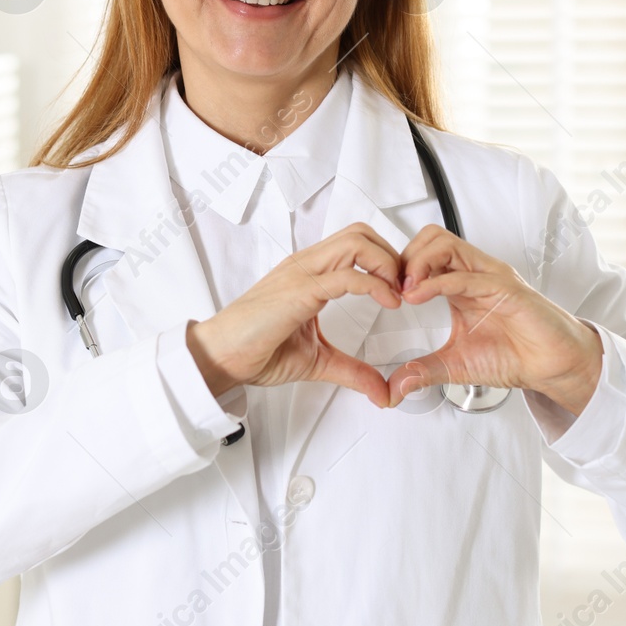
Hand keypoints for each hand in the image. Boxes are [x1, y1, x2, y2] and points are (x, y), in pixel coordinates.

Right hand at [186, 223, 402, 407]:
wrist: (219, 357)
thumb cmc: (255, 351)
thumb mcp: (318, 361)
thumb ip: (352, 371)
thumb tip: (383, 393)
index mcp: (310, 273)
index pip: (356, 244)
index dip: (386, 261)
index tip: (402, 293)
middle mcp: (306, 265)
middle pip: (361, 232)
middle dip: (392, 255)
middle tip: (405, 289)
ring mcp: (301, 273)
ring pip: (356, 241)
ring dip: (387, 263)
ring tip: (398, 294)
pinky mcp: (298, 291)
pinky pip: (345, 275)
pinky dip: (375, 284)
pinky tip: (388, 303)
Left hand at [386, 225, 603, 414]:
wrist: (553, 367)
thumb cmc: (515, 355)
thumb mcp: (456, 365)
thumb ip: (423, 371)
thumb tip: (394, 389)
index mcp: (460, 283)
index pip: (423, 253)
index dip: (398, 268)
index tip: (382, 294)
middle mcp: (474, 272)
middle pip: (429, 237)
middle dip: (402, 258)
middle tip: (389, 288)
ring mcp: (489, 276)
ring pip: (443, 243)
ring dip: (416, 263)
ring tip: (402, 291)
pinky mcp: (505, 288)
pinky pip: (465, 275)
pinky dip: (435, 282)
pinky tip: (417, 297)